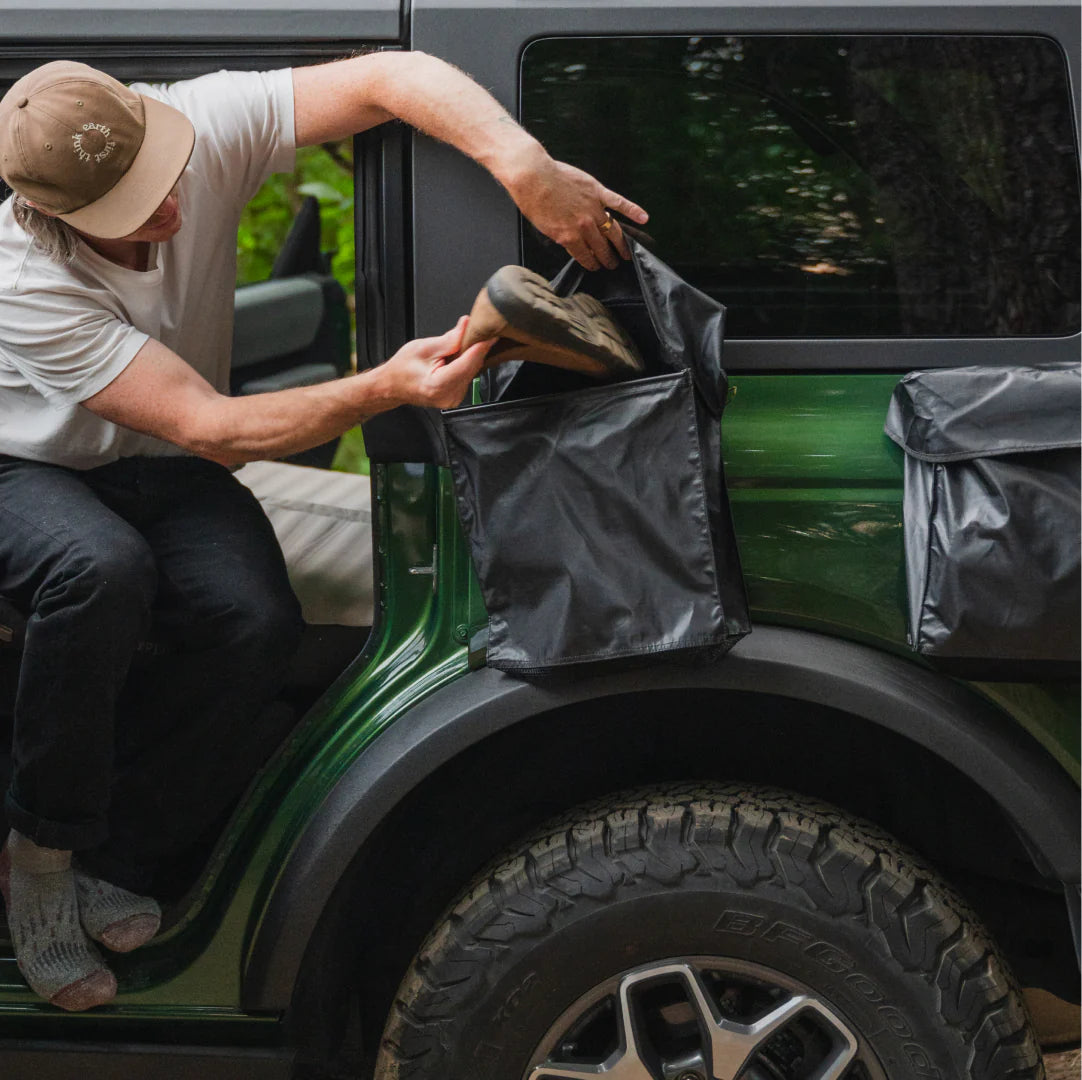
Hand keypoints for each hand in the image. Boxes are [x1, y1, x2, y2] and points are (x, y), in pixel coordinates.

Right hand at [384, 318, 492, 408]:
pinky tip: (457, 357)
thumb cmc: (402, 368)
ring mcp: (454, 399)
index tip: (491, 334)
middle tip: (478, 331)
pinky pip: (468, 376)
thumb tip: (467, 326)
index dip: (481, 347)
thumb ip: (449, 339)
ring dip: (471, 356)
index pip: (467, 364)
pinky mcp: (457, 397)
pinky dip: (466, 364)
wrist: (393, 385)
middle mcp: (449, 396)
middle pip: (472, 367)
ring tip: (461, 345)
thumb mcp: (424, 347)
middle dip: (476, 348)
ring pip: (472, 371)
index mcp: (439, 385)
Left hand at [509, 157, 648, 270]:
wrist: (533, 176)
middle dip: (608, 259)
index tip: (596, 267)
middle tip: (613, 265)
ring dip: (620, 245)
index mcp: (569, 237)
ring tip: (626, 254)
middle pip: (601, 247)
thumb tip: (572, 244)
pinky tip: (644, 218)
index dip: (592, 264)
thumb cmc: (533, 201)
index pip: (585, 256)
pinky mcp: (597, 192)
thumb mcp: (544, 228)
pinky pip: (619, 203)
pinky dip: (633, 210)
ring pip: (612, 231)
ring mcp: (593, 209)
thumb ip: (561, 237)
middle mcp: (584, 226)